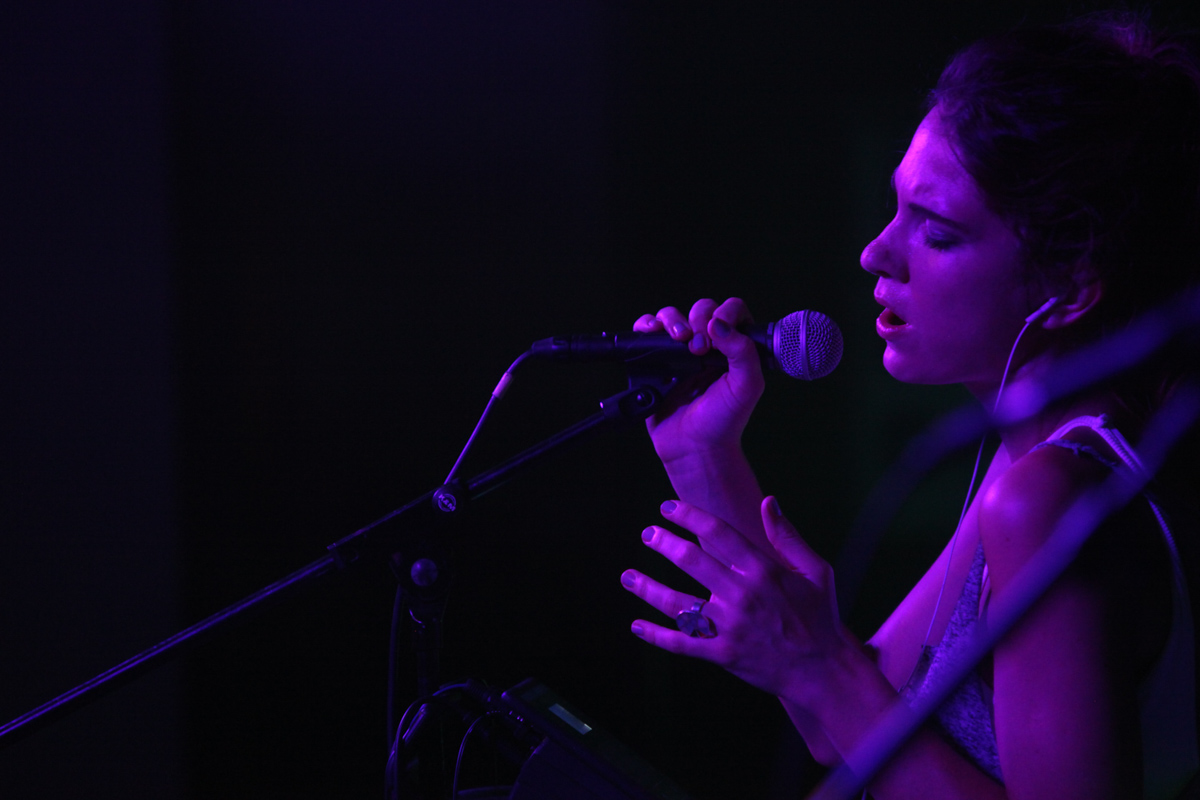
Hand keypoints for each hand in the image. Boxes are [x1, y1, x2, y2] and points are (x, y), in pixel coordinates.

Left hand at [621, 497, 850, 705]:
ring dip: (648, 587)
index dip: (688, 515)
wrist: (822, 669)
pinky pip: (682, 643)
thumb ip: (787, 536)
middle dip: (663, 543)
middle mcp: (741, 594)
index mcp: (762, 570)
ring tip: (628, 576)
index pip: (717, 532)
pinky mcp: (722, 654)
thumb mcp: (816, 571)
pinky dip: (656, 635)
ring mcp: (729, 626)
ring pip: (678, 603)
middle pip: (691, 560)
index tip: (667, 508)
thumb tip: (769, 501)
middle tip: (647, 534)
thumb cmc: (819, 617)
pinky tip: (636, 625)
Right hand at [632, 298, 764, 463]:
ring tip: (678, 340)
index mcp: (734, 348)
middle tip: (699, 347)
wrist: (693, 447)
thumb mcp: (746, 386)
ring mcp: (680, 352)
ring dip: (672, 320)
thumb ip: (743, 352)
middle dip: (698, 319)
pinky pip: (646, 331)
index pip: (733, 311)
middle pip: (701, 310)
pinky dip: (646, 325)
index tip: (718, 331)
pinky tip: (651, 333)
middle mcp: (709, 346)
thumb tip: (718, 325)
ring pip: (672, 316)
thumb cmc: (724, 421)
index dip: (725, 313)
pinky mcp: (655, 360)